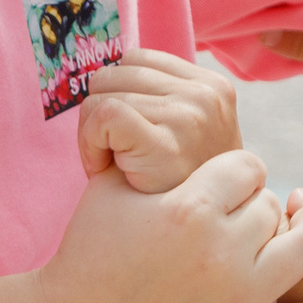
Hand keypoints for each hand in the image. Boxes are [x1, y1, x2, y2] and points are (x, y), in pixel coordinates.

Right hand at [0, 155, 302, 302]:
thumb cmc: (90, 252)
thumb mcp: (113, 185)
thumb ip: (148, 138)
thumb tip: (168, 90)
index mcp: (190, 209)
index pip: (246, 168)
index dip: (231, 175)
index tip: (209, 188)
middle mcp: (222, 254)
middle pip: (271, 206)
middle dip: (251, 205)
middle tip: (220, 219)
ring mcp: (239, 300)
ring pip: (302, 245)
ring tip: (294, 216)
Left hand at [76, 48, 240, 192]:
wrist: (190, 242)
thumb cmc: (175, 190)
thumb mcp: (183, 133)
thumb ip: (160, 100)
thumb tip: (104, 72)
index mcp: (213, 86)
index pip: (136, 59)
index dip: (118, 93)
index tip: (125, 135)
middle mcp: (206, 94)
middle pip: (114, 74)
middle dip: (103, 113)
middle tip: (114, 156)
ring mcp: (189, 115)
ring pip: (101, 95)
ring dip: (93, 133)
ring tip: (113, 165)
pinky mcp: (165, 140)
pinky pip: (103, 114)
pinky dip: (89, 141)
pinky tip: (102, 168)